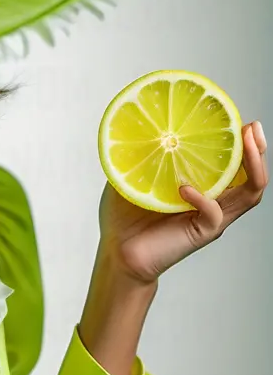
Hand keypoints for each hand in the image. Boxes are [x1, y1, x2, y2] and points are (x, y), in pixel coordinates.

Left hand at [97, 119, 266, 284]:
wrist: (117, 253)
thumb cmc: (123, 219)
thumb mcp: (129, 179)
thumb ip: (136, 158)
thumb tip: (128, 128)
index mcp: (202, 190)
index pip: (233, 167)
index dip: (243, 146)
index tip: (242, 122)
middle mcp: (213, 203)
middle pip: (252, 178)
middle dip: (258, 151)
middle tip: (253, 128)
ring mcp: (210, 219)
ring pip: (249, 194)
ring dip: (252, 168)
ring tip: (245, 145)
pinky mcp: (201, 234)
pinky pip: (215, 215)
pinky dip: (204, 199)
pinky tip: (185, 188)